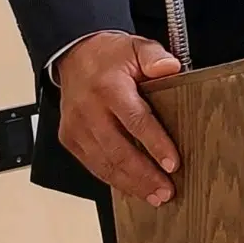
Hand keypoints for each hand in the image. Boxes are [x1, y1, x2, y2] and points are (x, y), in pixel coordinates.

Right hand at [56, 32, 183, 204]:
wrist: (75, 56)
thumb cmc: (109, 57)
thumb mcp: (136, 46)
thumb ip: (155, 57)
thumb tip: (171, 68)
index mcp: (108, 88)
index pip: (135, 121)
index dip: (155, 144)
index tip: (173, 164)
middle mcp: (89, 110)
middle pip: (118, 150)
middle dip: (144, 175)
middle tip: (166, 191)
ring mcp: (76, 128)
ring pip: (104, 164)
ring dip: (130, 184)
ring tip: (154, 196)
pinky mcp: (70, 139)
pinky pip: (92, 165)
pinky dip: (113, 180)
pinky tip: (131, 189)